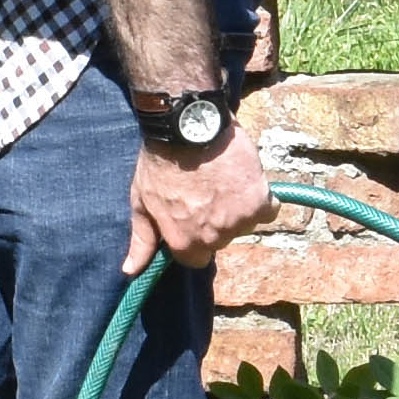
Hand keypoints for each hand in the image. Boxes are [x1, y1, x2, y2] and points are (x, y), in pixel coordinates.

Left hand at [125, 135, 271, 273]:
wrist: (187, 126)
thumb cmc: (160, 162)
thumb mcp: (142, 201)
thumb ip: (142, 240)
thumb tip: (130, 272)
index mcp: (184, 243)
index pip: (197, 259)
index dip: (194, 237)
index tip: (193, 217)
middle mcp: (213, 238)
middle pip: (222, 240)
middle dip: (216, 221)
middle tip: (207, 191)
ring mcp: (238, 221)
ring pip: (245, 224)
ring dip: (239, 207)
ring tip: (224, 181)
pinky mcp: (259, 201)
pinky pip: (269, 210)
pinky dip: (262, 197)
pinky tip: (245, 180)